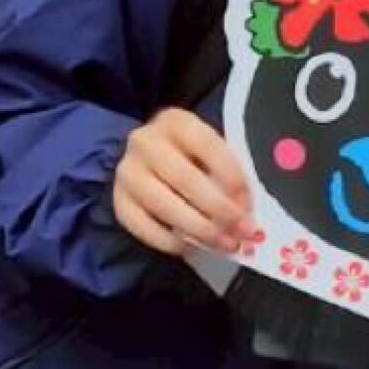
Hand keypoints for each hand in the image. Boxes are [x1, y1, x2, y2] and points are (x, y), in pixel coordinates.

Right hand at [112, 105, 250, 258]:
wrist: (147, 163)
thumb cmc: (191, 158)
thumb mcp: (210, 153)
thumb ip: (229, 175)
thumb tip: (248, 215)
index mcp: (175, 121)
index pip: (207, 146)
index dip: (232, 177)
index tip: (249, 204)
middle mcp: (145, 142)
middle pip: (185, 179)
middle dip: (220, 211)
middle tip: (244, 233)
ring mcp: (128, 172)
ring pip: (165, 206)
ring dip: (201, 231)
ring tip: (226, 244)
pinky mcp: (119, 202)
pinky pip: (145, 228)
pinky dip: (172, 242)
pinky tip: (195, 247)